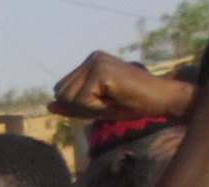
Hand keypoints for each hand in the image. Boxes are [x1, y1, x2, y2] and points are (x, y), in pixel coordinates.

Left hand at [50, 51, 191, 119]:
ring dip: (90, 107)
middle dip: (82, 106)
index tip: (103, 101)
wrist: (160, 99)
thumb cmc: (132, 103)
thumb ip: (72, 106)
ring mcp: (96, 62)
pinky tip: (115, 98)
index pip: (61, 90)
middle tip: (109, 101)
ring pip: (69, 97)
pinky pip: (82, 99)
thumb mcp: (96, 107)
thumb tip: (48, 105)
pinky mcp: (101, 70)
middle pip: (61, 93)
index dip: (78, 105)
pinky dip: (96, 107)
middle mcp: (92, 58)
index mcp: (89, 63)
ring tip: (112, 99)